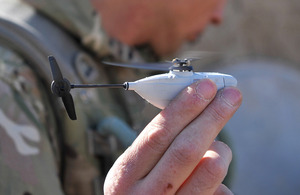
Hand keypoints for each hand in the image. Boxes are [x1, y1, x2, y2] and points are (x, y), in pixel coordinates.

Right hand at [104, 79, 241, 193]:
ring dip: (221, 149)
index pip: (157, 134)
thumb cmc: (139, 189)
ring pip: (210, 169)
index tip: (205, 86)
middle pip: (186, 149)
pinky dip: (220, 177)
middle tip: (231, 95)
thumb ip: (158, 146)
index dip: (184, 107)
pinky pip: (221, 191)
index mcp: (125, 175)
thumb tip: (199, 114)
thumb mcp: (135, 168)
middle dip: (212, 116)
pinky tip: (209, 176)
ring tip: (220, 146)